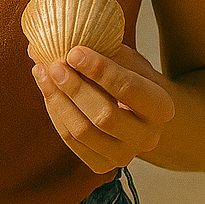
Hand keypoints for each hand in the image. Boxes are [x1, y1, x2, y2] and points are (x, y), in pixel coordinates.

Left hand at [31, 42, 175, 173]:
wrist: (141, 115)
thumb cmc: (133, 79)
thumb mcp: (128, 60)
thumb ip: (102, 50)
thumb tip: (58, 38)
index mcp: (161, 107)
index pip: (129, 88)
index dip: (99, 70)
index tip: (74, 51)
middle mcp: (148, 138)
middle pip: (104, 116)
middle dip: (75, 88)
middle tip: (54, 64)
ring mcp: (124, 156)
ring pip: (83, 132)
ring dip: (58, 100)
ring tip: (42, 72)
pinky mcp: (101, 165)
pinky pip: (71, 141)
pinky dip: (55, 113)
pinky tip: (47, 89)